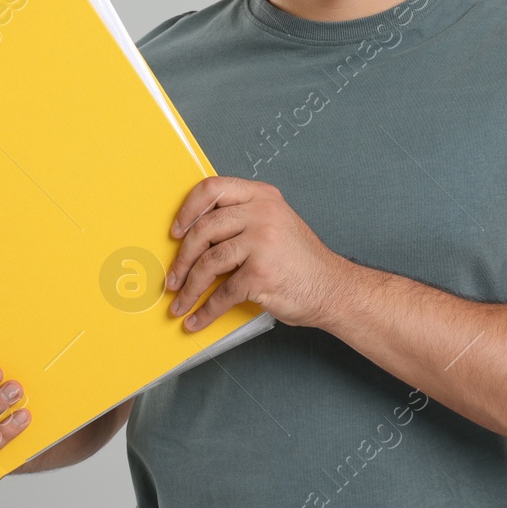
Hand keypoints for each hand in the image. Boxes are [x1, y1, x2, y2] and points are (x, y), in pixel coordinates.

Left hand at [165, 177, 351, 331]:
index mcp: (262, 196)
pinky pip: (222, 293)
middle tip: (174, 278)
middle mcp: (262, 213)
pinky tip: (197, 319)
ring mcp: (262, 242)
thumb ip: (242, 220)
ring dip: (189, 288)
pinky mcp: (261, 273)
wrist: (332, 288)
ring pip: (208, 263)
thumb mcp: (275, 223)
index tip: (175, 232)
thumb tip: (195, 238)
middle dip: (182, 259)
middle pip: (204, 230)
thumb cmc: (301, 261)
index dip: (187, 211)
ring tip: (181, 302)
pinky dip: (206, 311)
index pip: (212, 189)